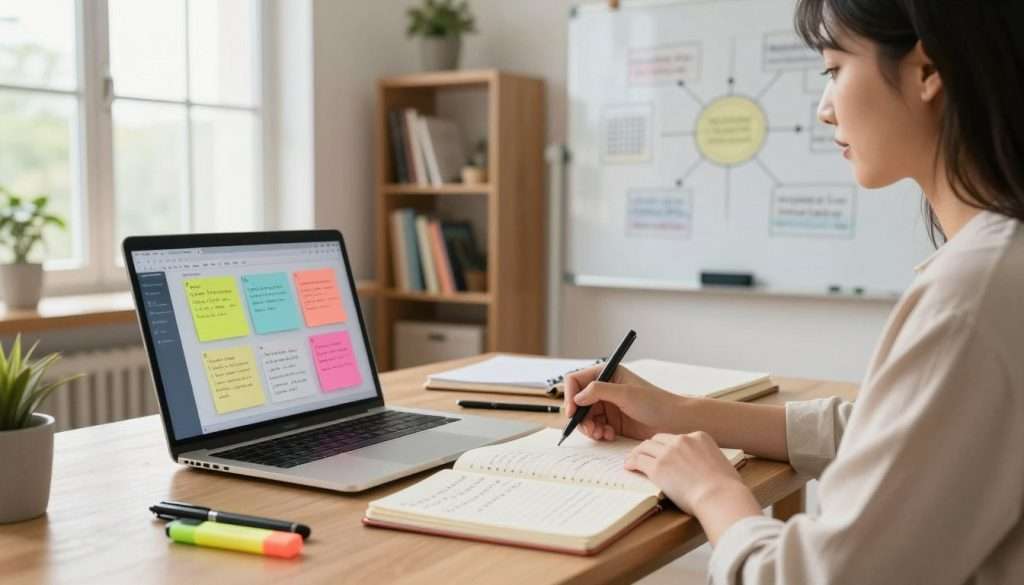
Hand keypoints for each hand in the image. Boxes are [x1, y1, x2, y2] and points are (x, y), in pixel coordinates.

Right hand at [563, 365, 683, 440]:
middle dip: (581, 417)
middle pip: (577, 401)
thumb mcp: (626, 394)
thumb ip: (599, 391)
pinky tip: (610, 435)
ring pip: (584, 417)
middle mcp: (604, 388)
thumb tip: (577, 397)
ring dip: (589, 427)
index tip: (572, 412)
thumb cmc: (655, 403)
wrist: (674, 422)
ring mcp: (607, 405)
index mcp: (607, 373)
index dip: (570, 395)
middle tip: (589, 430)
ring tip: (601, 434)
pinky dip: (598, 433)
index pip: (576, 380)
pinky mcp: (612, 421)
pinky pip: (594, 427)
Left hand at [624, 432, 753, 515]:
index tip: (664, 452)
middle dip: (651, 446)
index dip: (668, 445)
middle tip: (645, 454)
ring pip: (646, 447)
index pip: (677, 438)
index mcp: (699, 437)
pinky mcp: (657, 467)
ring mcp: (668, 452)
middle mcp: (682, 440)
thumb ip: (708, 460)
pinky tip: (629, 467)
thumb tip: (705, 469)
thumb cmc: (726, 488)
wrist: (720, 496)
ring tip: (632, 459)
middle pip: (659, 439)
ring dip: (638, 452)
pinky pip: (639, 460)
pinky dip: (632, 462)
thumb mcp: (721, 464)